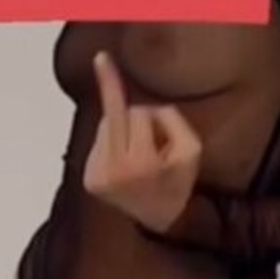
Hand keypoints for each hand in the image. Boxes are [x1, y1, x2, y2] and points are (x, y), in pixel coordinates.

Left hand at [82, 50, 201, 232]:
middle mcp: (113, 170)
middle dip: (140, 122)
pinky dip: (113, 145)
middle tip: (154, 149)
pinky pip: (99, 141)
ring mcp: (97, 176)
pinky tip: (125, 164)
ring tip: (140, 159)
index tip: (100, 58)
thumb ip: (171, 119)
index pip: (140, 113)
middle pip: (120, 115)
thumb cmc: (178, 182)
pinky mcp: (89, 179)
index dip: (148, 112)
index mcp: (140, 163)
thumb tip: (142, 105)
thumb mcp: (191, 149)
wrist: (161, 220)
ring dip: (124, 132)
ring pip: (107, 125)